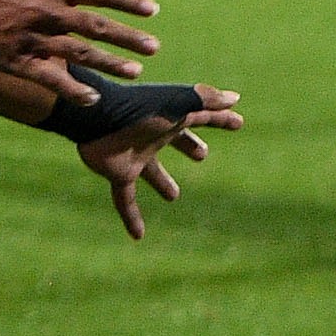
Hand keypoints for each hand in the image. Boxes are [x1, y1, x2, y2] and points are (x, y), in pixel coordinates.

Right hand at [0, 0, 159, 91]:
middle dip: (128, 37)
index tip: (152, 11)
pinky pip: (49, 77)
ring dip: (109, 63)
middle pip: (96, 25)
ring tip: (136, 73)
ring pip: (78, 52)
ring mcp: (31, 36)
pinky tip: (92, 98)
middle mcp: (47, 10)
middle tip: (154, 47)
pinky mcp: (14, 59)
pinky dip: (71, 88)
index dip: (128, 2)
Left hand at [77, 87, 246, 239]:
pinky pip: (125, 199)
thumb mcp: (179, 103)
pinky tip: (138, 236)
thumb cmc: (139, 108)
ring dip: (162, 182)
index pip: (203, 116)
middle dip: (189, 145)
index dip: (222, 119)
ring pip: (151, 172)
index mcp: (171, 116)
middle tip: (202, 156)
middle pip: (176, 140)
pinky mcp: (119, 173)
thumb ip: (206, 101)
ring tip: (174, 197)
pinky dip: (132, 217)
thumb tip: (235, 98)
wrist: (97, 118)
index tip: (238, 122)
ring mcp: (135, 155)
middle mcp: (153, 135)